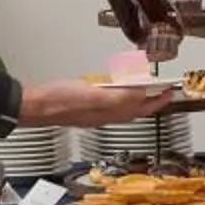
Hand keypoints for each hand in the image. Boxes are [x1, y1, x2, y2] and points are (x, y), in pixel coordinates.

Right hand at [18, 78, 179, 128]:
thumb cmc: (57, 101)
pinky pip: (109, 103)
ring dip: (137, 99)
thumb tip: (140, 93)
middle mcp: (105, 115)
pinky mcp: (84, 107)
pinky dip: (117, 96)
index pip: (142, 106)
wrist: (34, 106)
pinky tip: (115, 90)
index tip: (170, 90)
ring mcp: (94, 112)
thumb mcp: (93, 94)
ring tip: (145, 91)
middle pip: (136, 109)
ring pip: (123, 107)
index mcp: (110, 112)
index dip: (158, 98)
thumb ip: (118, 95)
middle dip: (152, 100)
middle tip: (164, 91)